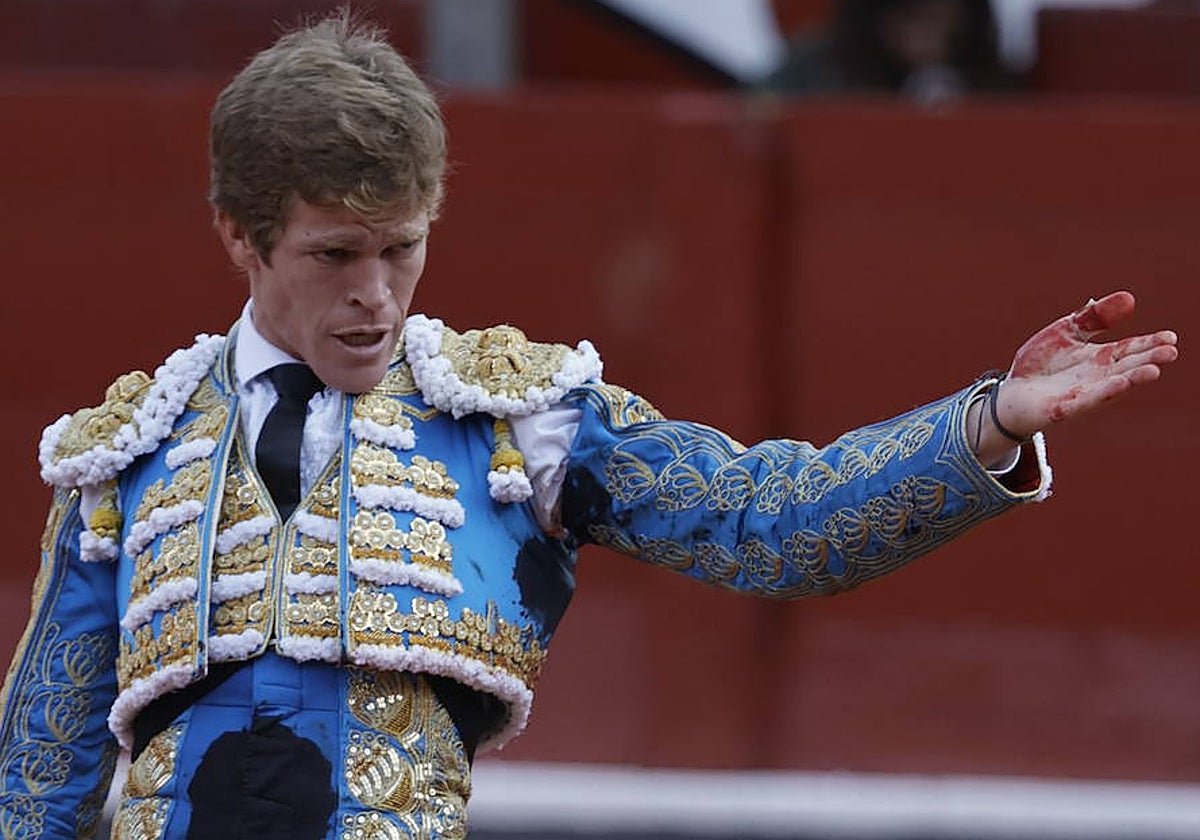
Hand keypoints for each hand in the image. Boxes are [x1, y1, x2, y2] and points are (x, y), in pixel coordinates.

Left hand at [971, 291, 1177, 465]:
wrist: (1012, 393)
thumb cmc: (1041, 362)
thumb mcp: (1066, 331)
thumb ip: (1094, 316)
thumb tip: (1130, 298)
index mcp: (1099, 357)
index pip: (1129, 348)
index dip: (1150, 343)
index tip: (1171, 337)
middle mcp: (1096, 376)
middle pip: (1126, 366)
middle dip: (1148, 360)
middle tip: (1171, 352)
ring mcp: (1082, 393)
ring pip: (1112, 385)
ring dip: (1133, 378)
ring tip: (1153, 370)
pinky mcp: (1065, 407)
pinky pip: (1087, 399)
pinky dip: (1104, 392)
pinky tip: (1120, 384)